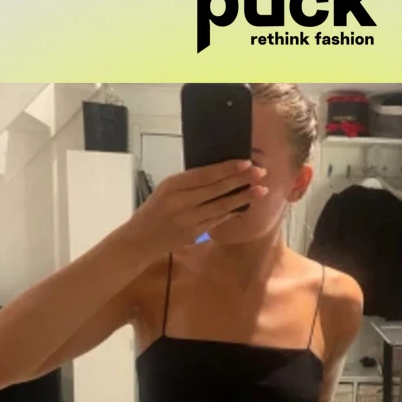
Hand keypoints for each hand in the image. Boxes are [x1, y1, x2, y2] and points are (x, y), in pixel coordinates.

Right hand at [122, 160, 267, 257]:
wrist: (141, 239)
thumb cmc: (155, 210)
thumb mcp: (166, 190)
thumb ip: (189, 183)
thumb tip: (220, 173)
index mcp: (172, 186)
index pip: (204, 175)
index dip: (227, 169)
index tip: (245, 162)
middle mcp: (180, 202)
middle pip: (216, 189)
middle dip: (240, 180)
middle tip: (260, 172)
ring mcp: (188, 220)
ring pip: (220, 206)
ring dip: (243, 197)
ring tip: (260, 190)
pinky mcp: (194, 233)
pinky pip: (217, 219)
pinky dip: (232, 211)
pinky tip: (245, 205)